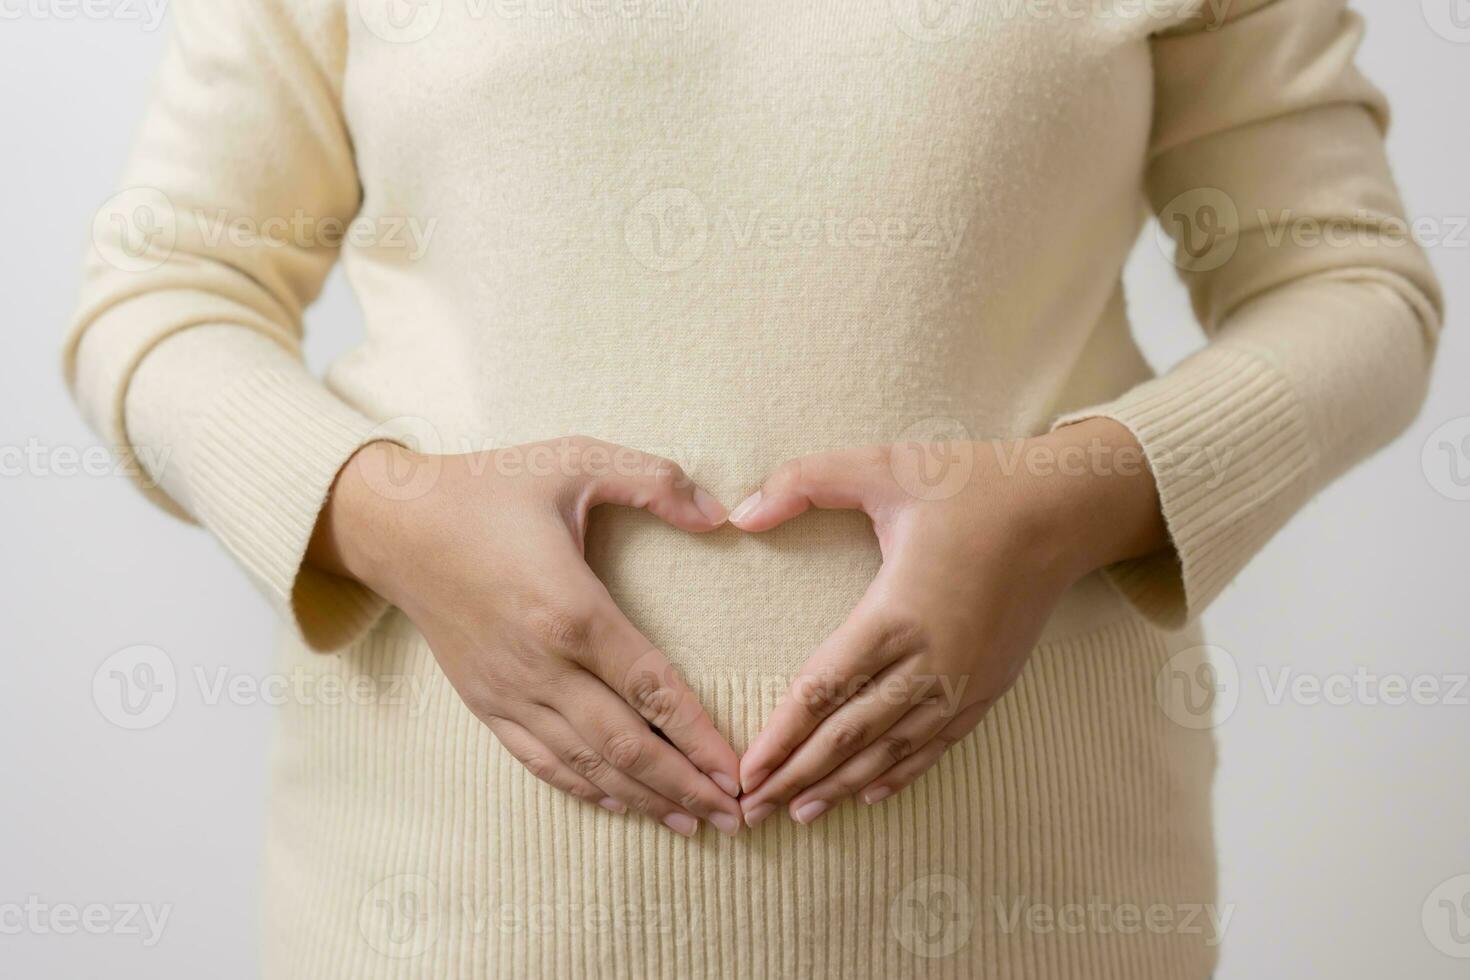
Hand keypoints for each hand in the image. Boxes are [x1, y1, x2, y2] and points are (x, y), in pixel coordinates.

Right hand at [308, 436, 744, 836]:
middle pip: (626, 745)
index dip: (699, 736)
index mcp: (570, 609)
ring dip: (645, 799)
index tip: (739, 770)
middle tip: (737, 815)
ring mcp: (509, 690)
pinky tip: (625, 805)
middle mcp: (541, 663)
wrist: (394, 526)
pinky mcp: (485, 703)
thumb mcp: (575, 459)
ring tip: (696, 823)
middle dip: (686, 785)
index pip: (651, 688)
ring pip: (587, 765)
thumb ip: (654, 480)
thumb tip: (721, 514)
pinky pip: (542, 761)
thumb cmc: (488, 490)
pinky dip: (588, 790)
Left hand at [732, 419, 1165, 825]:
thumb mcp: (882, 466)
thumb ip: (805, 482)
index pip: (822, 690)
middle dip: (796, 777)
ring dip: (841, 787)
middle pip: (849, 736)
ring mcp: (962, 680)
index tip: (745, 771)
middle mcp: (930, 660)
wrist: (1062, 510)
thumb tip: (740, 513)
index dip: (781, 737)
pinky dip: (900, 773)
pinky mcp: (989, 687)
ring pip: (890, 751)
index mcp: (896, 613)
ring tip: (800, 813)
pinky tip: (870, 793)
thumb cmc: (968, 484)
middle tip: (752, 810)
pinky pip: (936, 745)